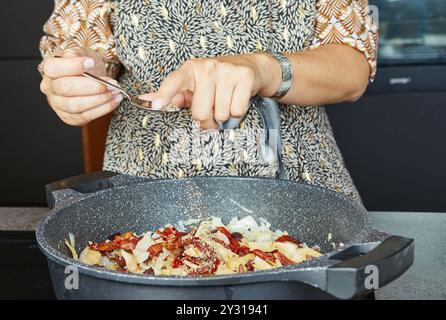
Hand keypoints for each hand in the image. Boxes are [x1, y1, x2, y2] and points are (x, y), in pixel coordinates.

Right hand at [40, 47, 122, 125]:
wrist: (90, 79)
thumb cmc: (85, 67)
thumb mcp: (82, 54)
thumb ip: (78, 55)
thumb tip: (82, 60)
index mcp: (49, 69)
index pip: (54, 68)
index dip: (73, 66)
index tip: (91, 63)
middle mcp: (49, 88)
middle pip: (66, 89)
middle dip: (92, 87)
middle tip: (111, 84)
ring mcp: (57, 105)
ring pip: (75, 106)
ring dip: (100, 100)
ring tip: (116, 93)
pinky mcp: (69, 118)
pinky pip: (84, 117)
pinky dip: (102, 110)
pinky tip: (113, 102)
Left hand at [139, 54, 274, 128]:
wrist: (249, 66)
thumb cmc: (214, 81)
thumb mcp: (192, 84)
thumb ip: (170, 94)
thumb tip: (143, 100)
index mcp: (189, 69)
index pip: (174, 82)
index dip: (164, 95)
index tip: (156, 106)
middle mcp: (206, 67)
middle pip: (201, 113)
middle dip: (207, 119)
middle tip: (211, 109)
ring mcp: (226, 71)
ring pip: (221, 114)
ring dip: (224, 116)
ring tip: (225, 101)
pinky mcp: (243, 77)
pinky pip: (237, 111)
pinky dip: (237, 113)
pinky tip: (236, 99)